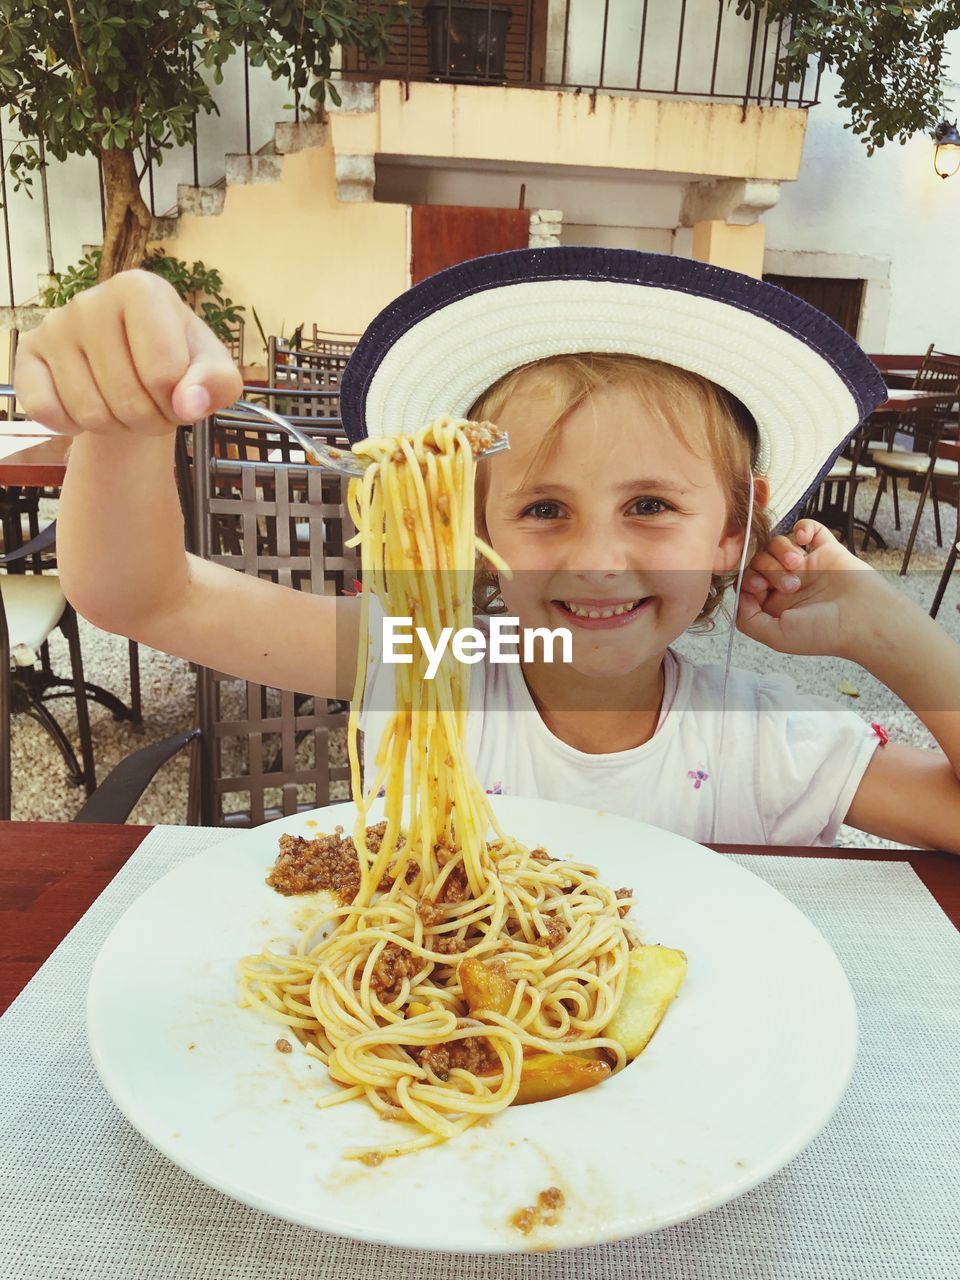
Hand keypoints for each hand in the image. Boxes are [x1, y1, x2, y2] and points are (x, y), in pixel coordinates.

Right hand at [14, 269, 241, 436]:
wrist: (135, 362)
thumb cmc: (179, 359)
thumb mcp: (213, 370)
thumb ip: (216, 384)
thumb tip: (189, 404)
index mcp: (139, 289)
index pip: (164, 374)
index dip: (178, 403)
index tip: (180, 394)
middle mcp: (90, 300)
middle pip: (127, 400)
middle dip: (150, 421)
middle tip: (155, 407)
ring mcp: (54, 326)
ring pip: (91, 413)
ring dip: (117, 427)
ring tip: (126, 404)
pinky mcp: (27, 353)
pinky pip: (47, 411)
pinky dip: (72, 426)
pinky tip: (89, 405)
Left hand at [735, 518, 888, 658]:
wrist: (865, 621)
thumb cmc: (824, 633)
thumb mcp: (776, 637)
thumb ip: (748, 620)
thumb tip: (738, 594)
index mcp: (775, 604)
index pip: (747, 581)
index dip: (748, 579)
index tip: (761, 587)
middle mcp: (788, 583)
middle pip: (760, 559)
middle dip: (768, 568)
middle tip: (790, 584)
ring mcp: (808, 565)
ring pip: (779, 543)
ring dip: (783, 551)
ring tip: (799, 566)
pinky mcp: (827, 550)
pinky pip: (808, 529)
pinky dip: (802, 528)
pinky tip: (804, 541)